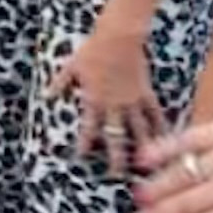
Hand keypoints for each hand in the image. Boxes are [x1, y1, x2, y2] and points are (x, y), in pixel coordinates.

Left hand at [52, 19, 165, 171]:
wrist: (119, 36)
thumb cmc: (92, 49)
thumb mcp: (71, 66)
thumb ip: (60, 83)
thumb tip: (46, 96)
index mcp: (94, 101)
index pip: (88, 129)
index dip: (85, 144)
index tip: (82, 158)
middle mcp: (114, 105)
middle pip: (116, 137)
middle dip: (116, 158)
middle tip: (116, 175)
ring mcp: (132, 100)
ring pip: (138, 130)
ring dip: (141, 148)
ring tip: (145, 166)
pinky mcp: (146, 92)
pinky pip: (154, 112)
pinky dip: (160, 125)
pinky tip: (166, 138)